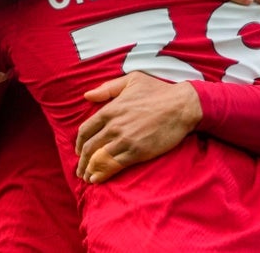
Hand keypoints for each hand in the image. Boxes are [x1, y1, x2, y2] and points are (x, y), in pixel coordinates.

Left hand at [75, 71, 201, 183]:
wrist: (181, 106)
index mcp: (110, 110)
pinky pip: (113, 165)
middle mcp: (114, 126)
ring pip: (99, 158)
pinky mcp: (137, 152)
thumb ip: (107, 88)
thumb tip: (87, 96)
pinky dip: (103, 173)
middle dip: (82, 161)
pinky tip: (97, 179)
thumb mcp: (131, 81)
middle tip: (80, 170)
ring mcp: (125, 140)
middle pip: (89, 147)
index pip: (85, 130)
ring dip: (90, 170)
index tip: (78, 151)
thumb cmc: (158, 91)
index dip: (79, 143)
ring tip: (86, 178)